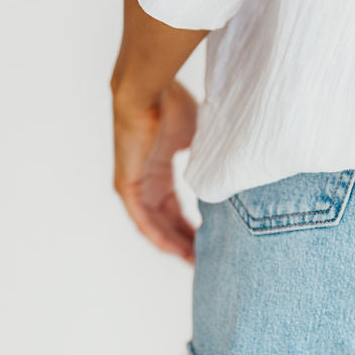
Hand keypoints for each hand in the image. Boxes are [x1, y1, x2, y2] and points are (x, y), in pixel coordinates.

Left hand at [111, 79, 198, 261]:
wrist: (146, 92)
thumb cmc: (170, 104)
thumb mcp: (195, 135)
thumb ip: (205, 155)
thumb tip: (226, 167)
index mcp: (159, 170)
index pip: (175, 208)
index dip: (192, 226)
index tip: (210, 240)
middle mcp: (145, 182)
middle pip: (166, 221)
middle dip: (186, 241)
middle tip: (206, 259)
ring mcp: (135, 186)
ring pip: (155, 226)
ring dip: (174, 244)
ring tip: (194, 262)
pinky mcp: (128, 187)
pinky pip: (142, 220)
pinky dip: (159, 237)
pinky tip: (175, 251)